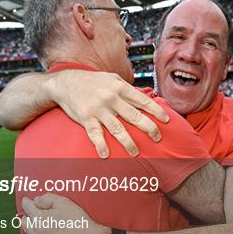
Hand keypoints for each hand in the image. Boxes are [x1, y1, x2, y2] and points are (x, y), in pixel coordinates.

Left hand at [21, 193, 109, 233]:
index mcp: (38, 219)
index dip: (26, 202)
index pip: (27, 207)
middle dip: (26, 216)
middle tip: (29, 213)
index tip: (26, 200)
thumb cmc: (77, 222)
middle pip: (24, 224)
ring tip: (37, 229)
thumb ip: (47, 199)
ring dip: (32, 232)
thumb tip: (36, 200)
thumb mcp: (64, 202)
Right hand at [49, 70, 169, 157]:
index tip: (166, 121)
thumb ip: (128, 89)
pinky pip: (95, 134)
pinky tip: (105, 155)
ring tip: (135, 153)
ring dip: (128, 142)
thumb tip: (146, 99)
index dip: (156, 111)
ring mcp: (98, 109)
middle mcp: (111, 98)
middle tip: (157, 138)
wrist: (66, 82)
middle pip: (134, 116)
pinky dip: (100, 145)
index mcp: (120, 88)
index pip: (142, 100)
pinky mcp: (85, 118)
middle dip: (148, 128)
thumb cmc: (93, 82)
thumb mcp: (112, 79)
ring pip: (117, 128)